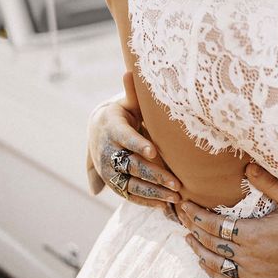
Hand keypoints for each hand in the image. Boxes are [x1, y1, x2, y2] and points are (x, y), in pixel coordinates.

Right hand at [88, 72, 181, 211]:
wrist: (100, 132)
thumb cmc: (123, 113)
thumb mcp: (127, 102)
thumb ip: (132, 91)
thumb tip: (128, 72)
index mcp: (112, 129)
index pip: (125, 138)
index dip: (138, 144)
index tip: (153, 151)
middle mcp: (108, 152)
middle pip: (132, 165)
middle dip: (155, 175)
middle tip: (177, 183)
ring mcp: (109, 170)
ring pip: (132, 184)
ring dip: (154, 192)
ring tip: (176, 196)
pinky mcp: (114, 184)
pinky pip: (130, 195)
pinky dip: (147, 202)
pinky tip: (165, 206)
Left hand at [179, 164, 277, 277]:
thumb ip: (269, 183)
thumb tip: (247, 167)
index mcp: (253, 234)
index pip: (214, 225)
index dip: (197, 215)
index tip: (185, 205)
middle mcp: (249, 256)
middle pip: (210, 243)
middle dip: (193, 229)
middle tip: (180, 217)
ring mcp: (253, 273)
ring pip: (215, 264)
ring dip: (199, 251)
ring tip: (188, 239)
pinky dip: (213, 272)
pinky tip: (205, 264)